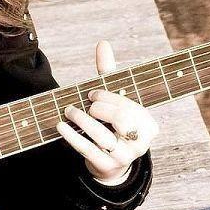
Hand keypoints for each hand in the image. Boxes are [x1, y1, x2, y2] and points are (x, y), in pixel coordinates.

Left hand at [56, 39, 158, 185]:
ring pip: (102, 136)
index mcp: (149, 125)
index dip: (108, 97)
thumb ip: (109, 73)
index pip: (129, 106)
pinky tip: (60, 126)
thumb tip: (103, 43)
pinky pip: (88, 149)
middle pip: (120, 120)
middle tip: (85, 104)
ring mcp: (124, 157)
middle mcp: (141, 142)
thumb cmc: (113, 123)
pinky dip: (72, 137)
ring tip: (69, 110)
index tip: (92, 94)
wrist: (111, 161)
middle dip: (100, 109)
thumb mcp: (115, 100)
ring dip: (82, 120)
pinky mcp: (107, 166)